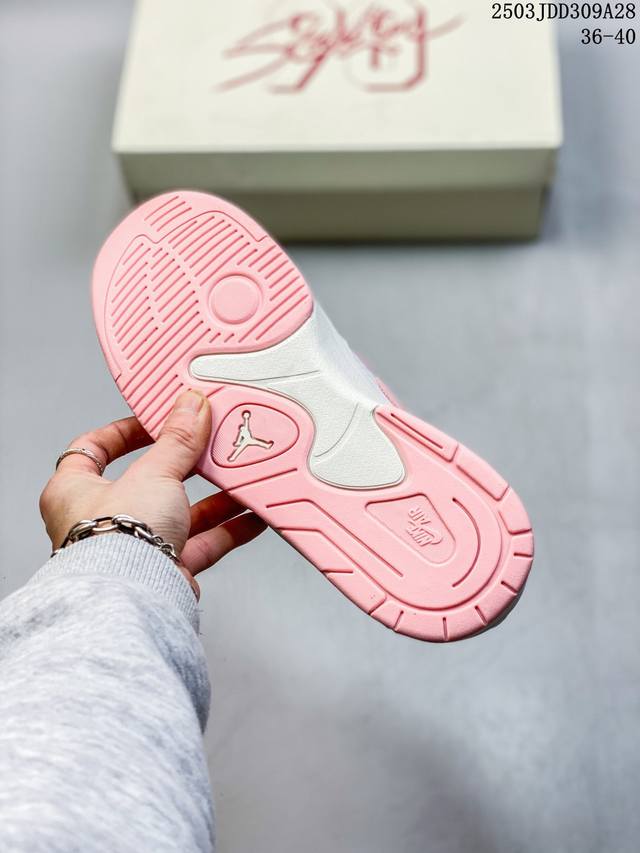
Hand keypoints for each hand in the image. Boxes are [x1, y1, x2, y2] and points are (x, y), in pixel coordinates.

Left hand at [40, 390, 265, 597]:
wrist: (132, 597)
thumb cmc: (114, 541)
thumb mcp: (152, 472)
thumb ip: (177, 439)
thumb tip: (190, 406)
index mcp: (74, 491)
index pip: (92, 450)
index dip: (123, 432)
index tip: (155, 420)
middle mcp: (99, 521)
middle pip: (147, 481)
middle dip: (184, 465)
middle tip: (208, 444)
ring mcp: (133, 546)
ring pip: (179, 513)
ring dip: (213, 497)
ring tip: (239, 476)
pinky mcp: (164, 569)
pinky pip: (201, 543)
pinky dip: (228, 529)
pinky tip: (251, 514)